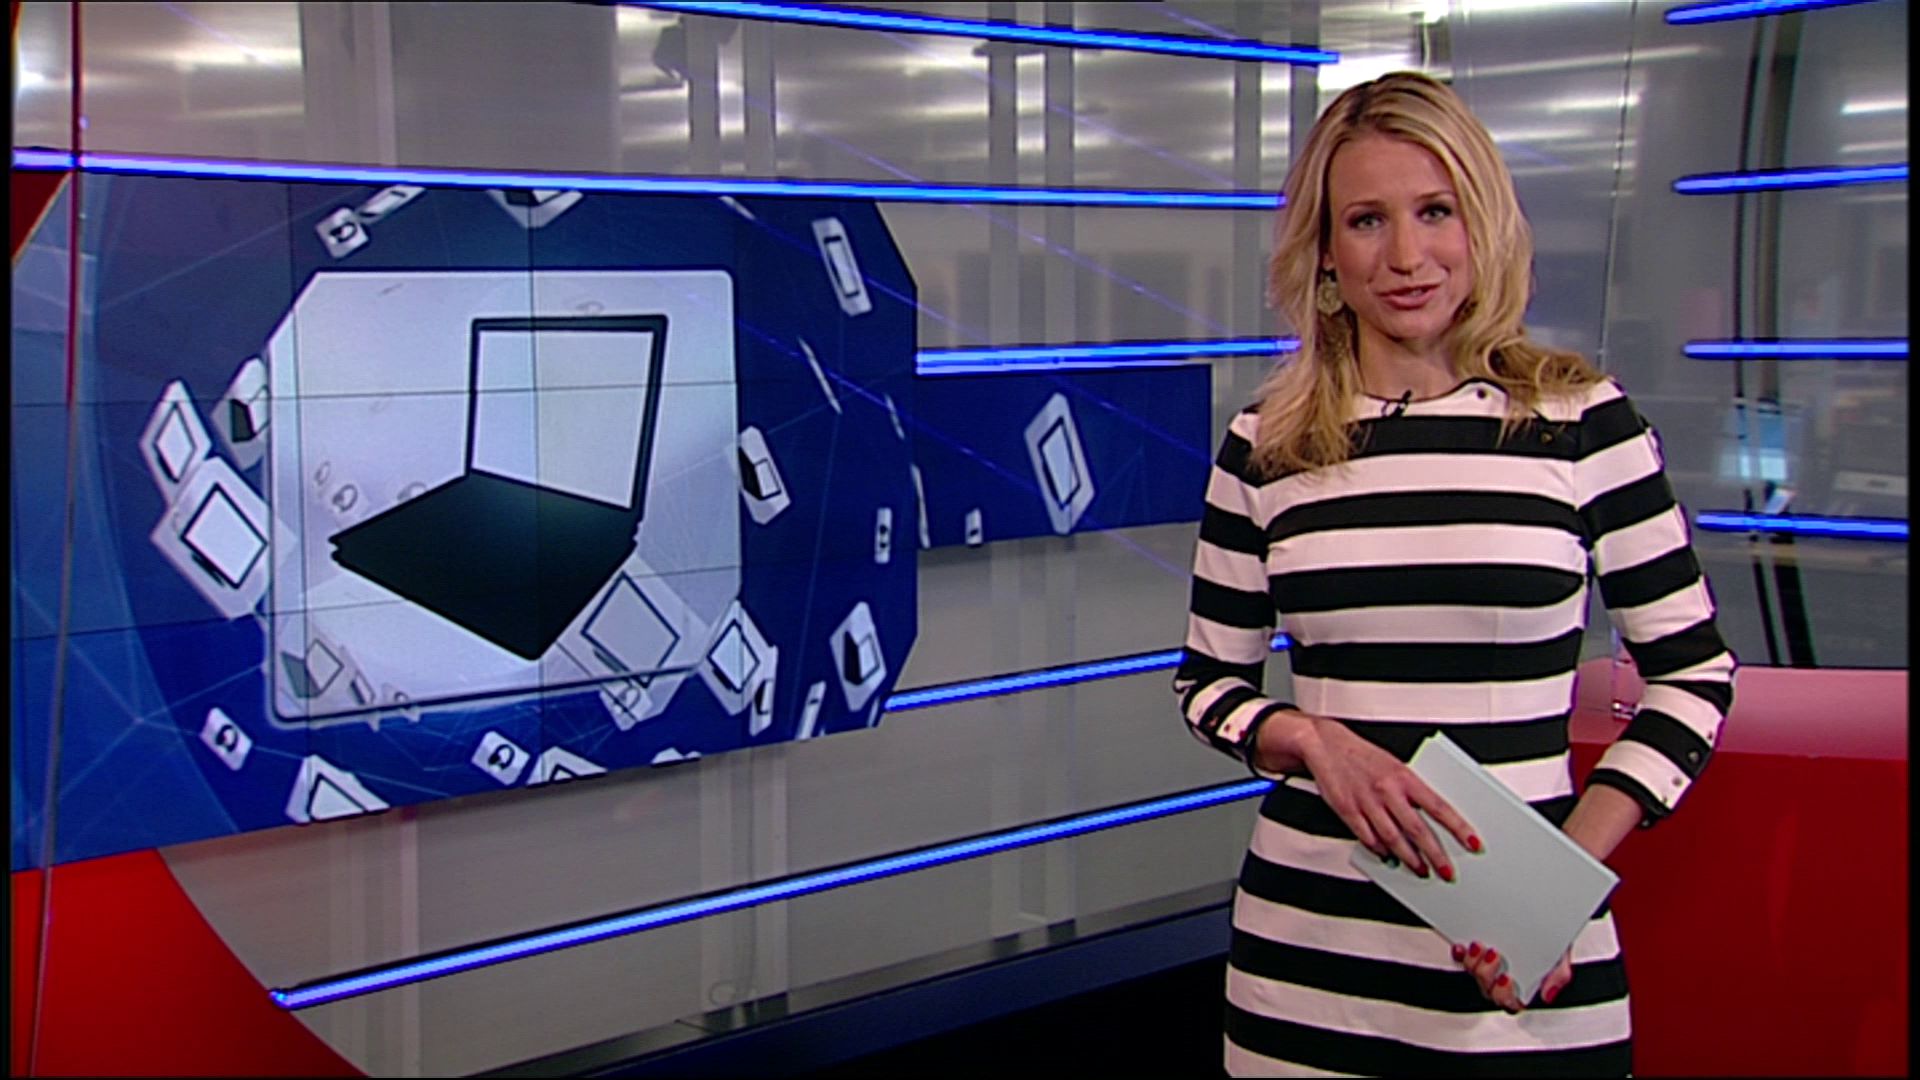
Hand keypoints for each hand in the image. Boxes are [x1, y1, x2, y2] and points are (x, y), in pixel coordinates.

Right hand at [1293, 714, 1478, 879]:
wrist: (1325, 745)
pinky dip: (1380, 850)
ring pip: (1394, 839)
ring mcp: (1367, 802)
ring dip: (1409, 859)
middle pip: (1417, 830)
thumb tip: (1432, 817)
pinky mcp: (1347, 811)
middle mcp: (1387, 791)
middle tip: (1446, 871)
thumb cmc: (1362, 756)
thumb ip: (1411, 791)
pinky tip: (1388, 856)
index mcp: (1404, 777)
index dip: (1458, 827)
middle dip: (1435, 855)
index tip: (1472, 842)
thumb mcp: (1395, 766)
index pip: (1438, 807)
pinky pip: (1368, 838)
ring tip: (1420, 869)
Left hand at [1451, 941, 1573, 1012]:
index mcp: (1523, 987)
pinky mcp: (1476, 951)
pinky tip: (1462, 947)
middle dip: (1487, 975)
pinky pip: (1461, 959)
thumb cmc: (1552, 938)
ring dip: (1473, 963)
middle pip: (1488, 990)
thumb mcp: (1560, 954)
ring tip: (1480, 946)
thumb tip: (1547, 995)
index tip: (1507, 978)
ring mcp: (1488, 965)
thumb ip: (1559, 975)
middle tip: (1494, 955)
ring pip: (1474, 974)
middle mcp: (1503, 980)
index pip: (1511, 1004)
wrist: (1545, 912)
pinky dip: (1460, 954)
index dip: (1505, 996)